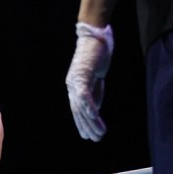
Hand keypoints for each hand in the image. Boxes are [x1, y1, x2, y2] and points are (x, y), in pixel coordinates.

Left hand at [65, 22, 113, 140]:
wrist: (97, 34)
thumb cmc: (98, 52)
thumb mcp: (97, 76)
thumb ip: (94, 91)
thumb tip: (94, 108)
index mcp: (75, 85)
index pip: (77, 109)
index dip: (83, 122)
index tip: (89, 134)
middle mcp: (72, 85)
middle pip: (78, 111)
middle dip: (86, 126)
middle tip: (95, 139)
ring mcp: (75, 80)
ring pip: (82, 107)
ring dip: (92, 122)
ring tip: (100, 134)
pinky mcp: (82, 76)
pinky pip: (85, 97)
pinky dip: (91, 109)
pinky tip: (96, 118)